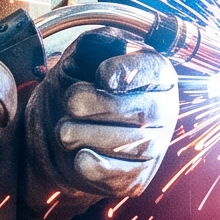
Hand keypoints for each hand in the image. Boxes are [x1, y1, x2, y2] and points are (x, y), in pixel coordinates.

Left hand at [29, 32, 177, 196]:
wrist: (55, 136)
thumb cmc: (76, 89)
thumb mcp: (80, 59)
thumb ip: (95, 44)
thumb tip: (108, 40)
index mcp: (156, 75)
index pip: (155, 71)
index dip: (127, 72)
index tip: (100, 75)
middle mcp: (163, 112)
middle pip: (140, 113)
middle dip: (94, 105)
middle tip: (70, 101)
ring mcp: (154, 148)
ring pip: (127, 146)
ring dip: (84, 134)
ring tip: (64, 129)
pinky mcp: (136, 179)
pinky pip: (117, 174)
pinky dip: (89, 163)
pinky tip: (78, 154)